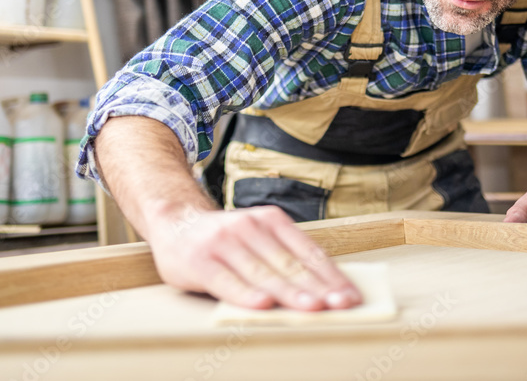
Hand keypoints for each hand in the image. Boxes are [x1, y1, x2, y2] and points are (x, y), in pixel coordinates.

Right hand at [146, 204, 362, 310]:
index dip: (331, 276)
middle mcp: (249, 227)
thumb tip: (327, 288)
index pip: (307, 252)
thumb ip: (285, 256)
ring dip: (289, 292)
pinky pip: (227, 282)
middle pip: (289, 264)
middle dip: (318, 287)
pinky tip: (262, 304)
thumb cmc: (226, 238)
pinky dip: (246, 294)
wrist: (176, 222)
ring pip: (263, 273)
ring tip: (312, 307)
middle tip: (340, 305)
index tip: (351, 297)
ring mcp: (224, 242)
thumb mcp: (259, 236)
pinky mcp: (201, 261)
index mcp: (271, 220)